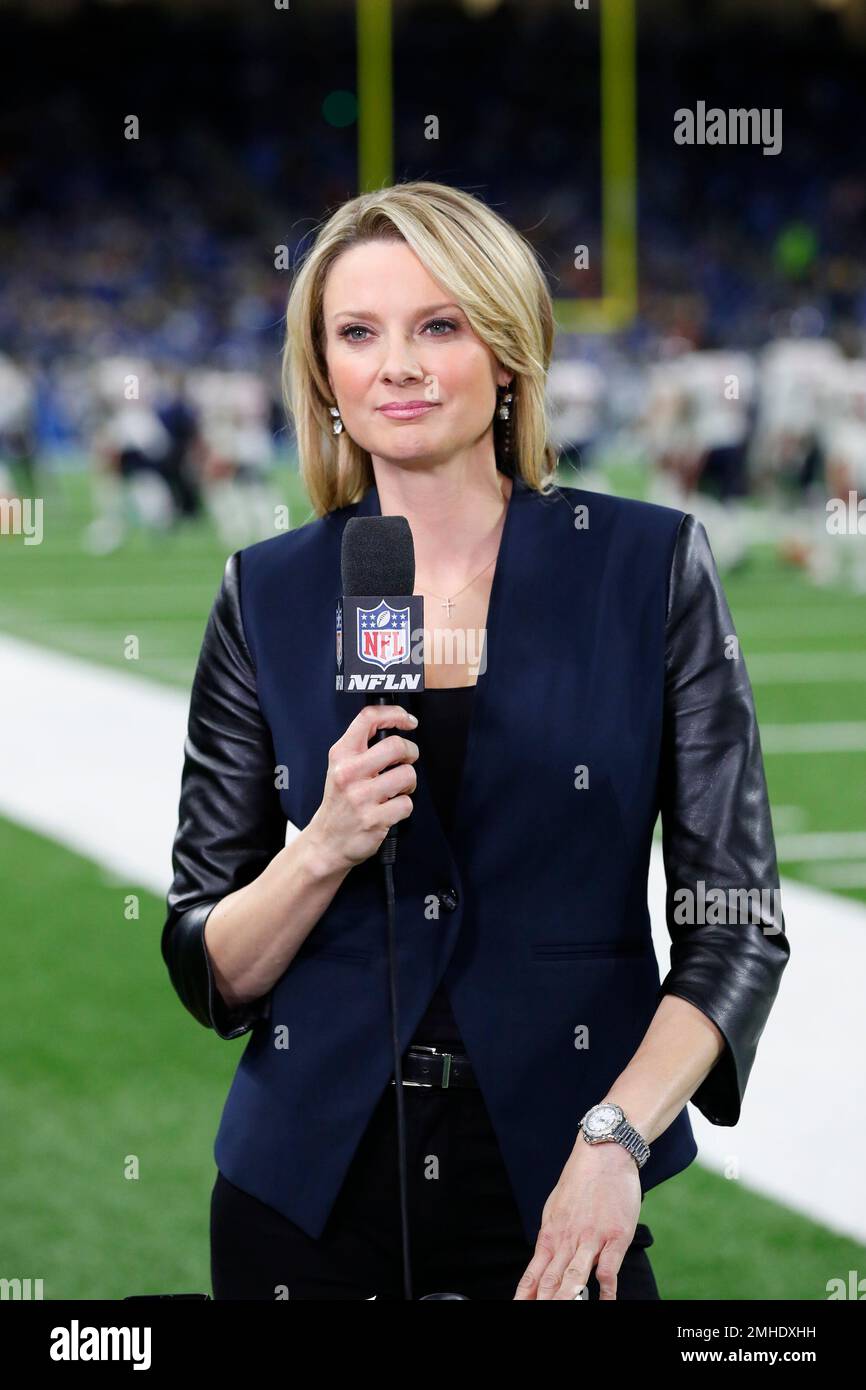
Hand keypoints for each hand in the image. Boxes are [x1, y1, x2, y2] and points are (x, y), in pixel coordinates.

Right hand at [306, 704, 419, 873]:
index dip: (394, 714)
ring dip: (409, 783)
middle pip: (396, 745)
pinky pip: (407, 804)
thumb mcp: (340, 768)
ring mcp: (361, 797)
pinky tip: (390, 810)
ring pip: (407, 775)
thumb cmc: (338, 804)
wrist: (326, 843)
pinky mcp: (374, 819)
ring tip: (397, 790)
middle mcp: (349, 773)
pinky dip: (404, 807)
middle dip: (410, 752)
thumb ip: (361, 747)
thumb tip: (394, 725)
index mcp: (341, 755)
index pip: (368, 718)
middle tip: (406, 760)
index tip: (408, 721)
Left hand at [513, 1135, 641, 1299]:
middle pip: (551, 1280)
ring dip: (566, 1298)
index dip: (524, 1295)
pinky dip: (606, 1291)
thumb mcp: (556, 1208)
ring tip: (561, 1311)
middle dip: (543, 1302)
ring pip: (574, 1276)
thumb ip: (552, 1236)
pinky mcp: (615, 1236)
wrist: (603, 1153)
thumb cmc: (581, 1181)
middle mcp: (567, 1239)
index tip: (518, 1308)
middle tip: (536, 1315)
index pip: (534, 1273)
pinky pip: (608, 1269)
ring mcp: (591, 1238)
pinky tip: (605, 1302)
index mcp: (551, 1234)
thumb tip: (544, 1258)